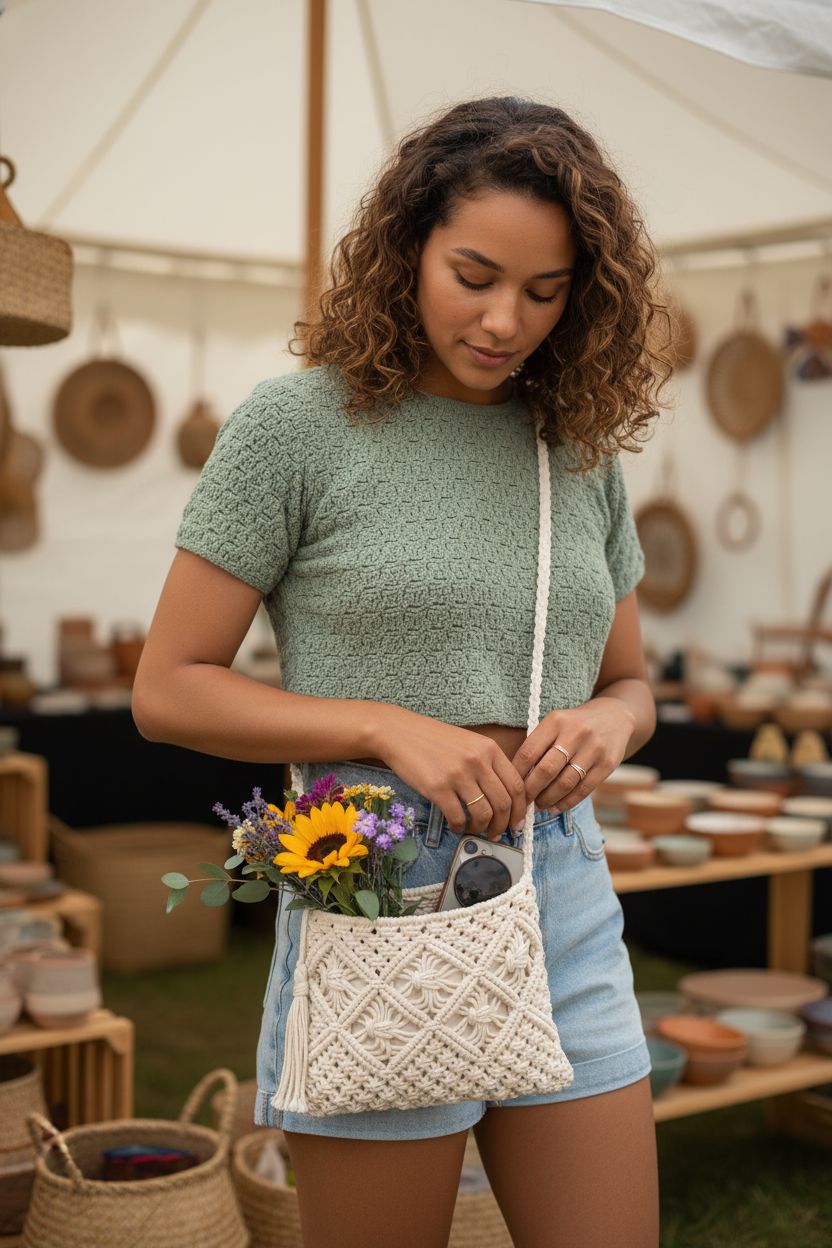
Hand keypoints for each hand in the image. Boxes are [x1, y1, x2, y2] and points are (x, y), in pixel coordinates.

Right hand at [371, 706, 528, 840]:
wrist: (399, 732)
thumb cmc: (433, 739)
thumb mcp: (469, 743)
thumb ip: (488, 764)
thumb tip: (504, 797)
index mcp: (489, 748)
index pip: (516, 785)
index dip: (521, 809)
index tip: (517, 822)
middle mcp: (477, 761)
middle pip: (503, 803)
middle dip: (503, 824)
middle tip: (498, 833)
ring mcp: (457, 774)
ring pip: (483, 813)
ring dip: (482, 828)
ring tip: (476, 830)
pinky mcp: (437, 788)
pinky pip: (457, 817)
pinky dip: (459, 827)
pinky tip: (456, 826)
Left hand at [510, 698, 635, 815]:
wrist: (614, 717)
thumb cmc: (575, 725)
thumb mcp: (555, 724)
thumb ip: (538, 745)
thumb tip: (516, 778)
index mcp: (556, 721)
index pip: (529, 752)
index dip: (517, 774)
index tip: (510, 787)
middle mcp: (575, 733)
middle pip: (546, 770)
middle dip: (531, 791)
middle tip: (523, 802)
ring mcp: (594, 748)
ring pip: (565, 783)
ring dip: (548, 799)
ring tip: (539, 806)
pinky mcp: (608, 764)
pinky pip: (583, 790)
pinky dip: (566, 803)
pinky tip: (555, 807)